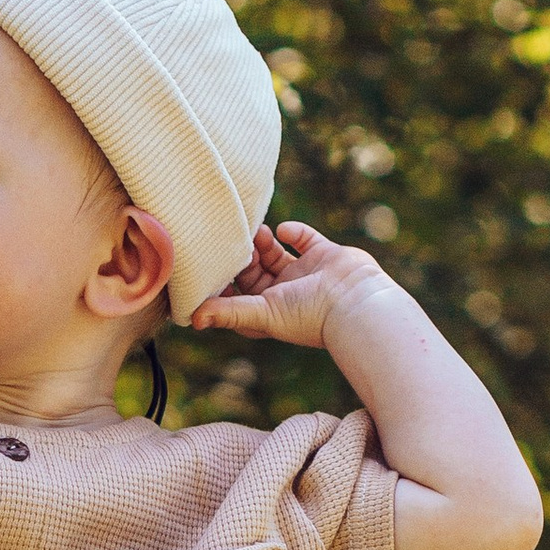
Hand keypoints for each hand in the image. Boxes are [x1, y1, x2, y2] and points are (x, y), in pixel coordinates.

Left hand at [188, 216, 392, 348]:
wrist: (356, 302)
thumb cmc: (308, 315)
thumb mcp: (262, 312)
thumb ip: (228, 311)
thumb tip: (192, 319)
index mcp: (267, 310)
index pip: (236, 292)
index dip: (223, 279)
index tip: (208, 261)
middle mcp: (284, 293)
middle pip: (253, 269)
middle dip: (242, 255)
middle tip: (230, 237)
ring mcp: (304, 273)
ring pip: (274, 252)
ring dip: (263, 240)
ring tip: (255, 230)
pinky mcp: (323, 255)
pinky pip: (302, 237)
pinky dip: (292, 230)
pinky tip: (284, 230)